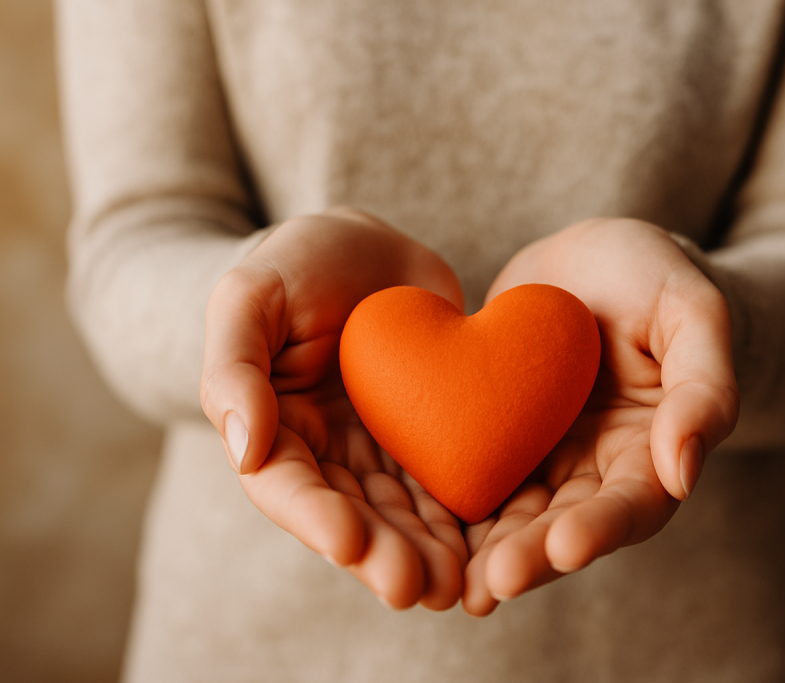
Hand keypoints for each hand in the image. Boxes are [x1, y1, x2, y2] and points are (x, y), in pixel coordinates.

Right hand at [200, 208, 467, 609]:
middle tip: (421, 588)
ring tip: (460, 585)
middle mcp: (329, 452)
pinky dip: (468, 512)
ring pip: (405, 510)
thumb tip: (242, 449)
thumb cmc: (296, 264)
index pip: (288, 486)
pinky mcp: (432, 434)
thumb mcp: (248, 296)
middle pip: (354, 514)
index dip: (316, 519)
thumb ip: (233, 367)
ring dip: (430, 550)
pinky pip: (448, 477)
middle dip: (385, 554)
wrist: (367, 248)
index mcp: (274, 428)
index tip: (350, 543)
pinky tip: (494, 541)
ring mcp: (382, 447)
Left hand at [462, 218, 738, 615]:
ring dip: (482, 550)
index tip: (566, 547)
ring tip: (449, 582)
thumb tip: (683, 473)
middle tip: (492, 583)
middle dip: (529, 555)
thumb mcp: (692, 312)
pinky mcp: (493, 434)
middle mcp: (592, 467)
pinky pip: (468, 469)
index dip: (602, 528)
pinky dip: (444, 504)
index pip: (633, 502)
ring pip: (511, 514)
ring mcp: (539, 454)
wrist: (590, 257)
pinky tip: (411, 528)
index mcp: (649, 450)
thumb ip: (703, 387)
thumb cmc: (655, 277)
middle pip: (563, 525)